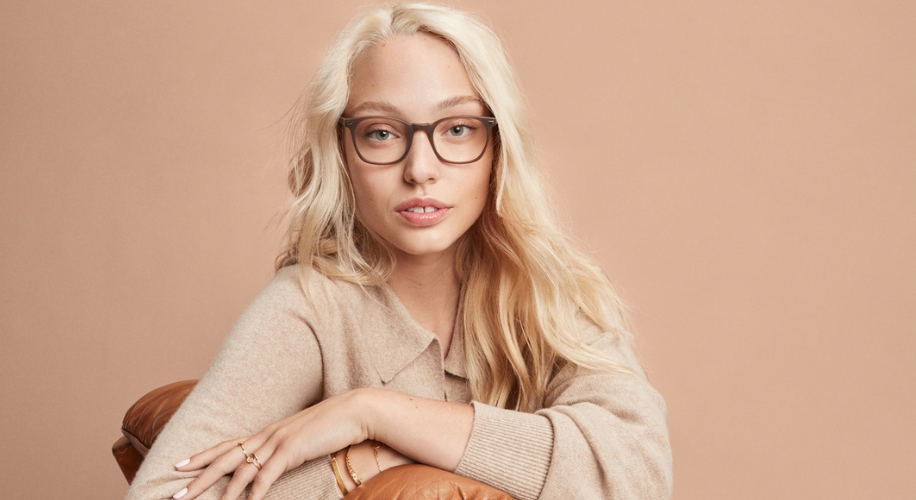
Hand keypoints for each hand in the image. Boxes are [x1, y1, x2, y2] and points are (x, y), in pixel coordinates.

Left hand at [172, 389, 371, 499]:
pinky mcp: (292, 450)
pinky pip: (267, 474)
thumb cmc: (334, 425)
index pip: (227, 444)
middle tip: (177, 494)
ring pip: (240, 468)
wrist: (355, 411)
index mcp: (268, 432)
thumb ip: (287, 449)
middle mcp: (267, 435)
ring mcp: (278, 441)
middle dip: (198, 476)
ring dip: (220, 490)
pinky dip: (254, 491)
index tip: (179, 465)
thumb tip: (279, 460)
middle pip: (225, 458)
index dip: (202, 456)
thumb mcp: (304, 438)